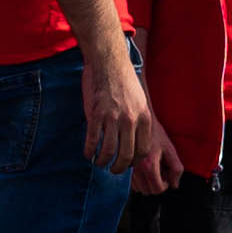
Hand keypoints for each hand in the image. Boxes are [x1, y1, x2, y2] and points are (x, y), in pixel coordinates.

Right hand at [83, 47, 176, 189]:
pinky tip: (87, 154)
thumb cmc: (125, 82)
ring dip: (102, 162)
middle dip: (119, 168)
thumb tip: (136, 143)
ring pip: (108, 151)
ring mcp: (112, 118)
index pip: (143, 150)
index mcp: (144, 117)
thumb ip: (139, 121)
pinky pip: (92, 141)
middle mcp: (130, 120)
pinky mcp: (96, 115)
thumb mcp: (141, 101)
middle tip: (113, 169)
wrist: (109, 63)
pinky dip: (89, 151)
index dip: (134, 161)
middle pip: (126, 155)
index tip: (128, 163)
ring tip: (99, 163)